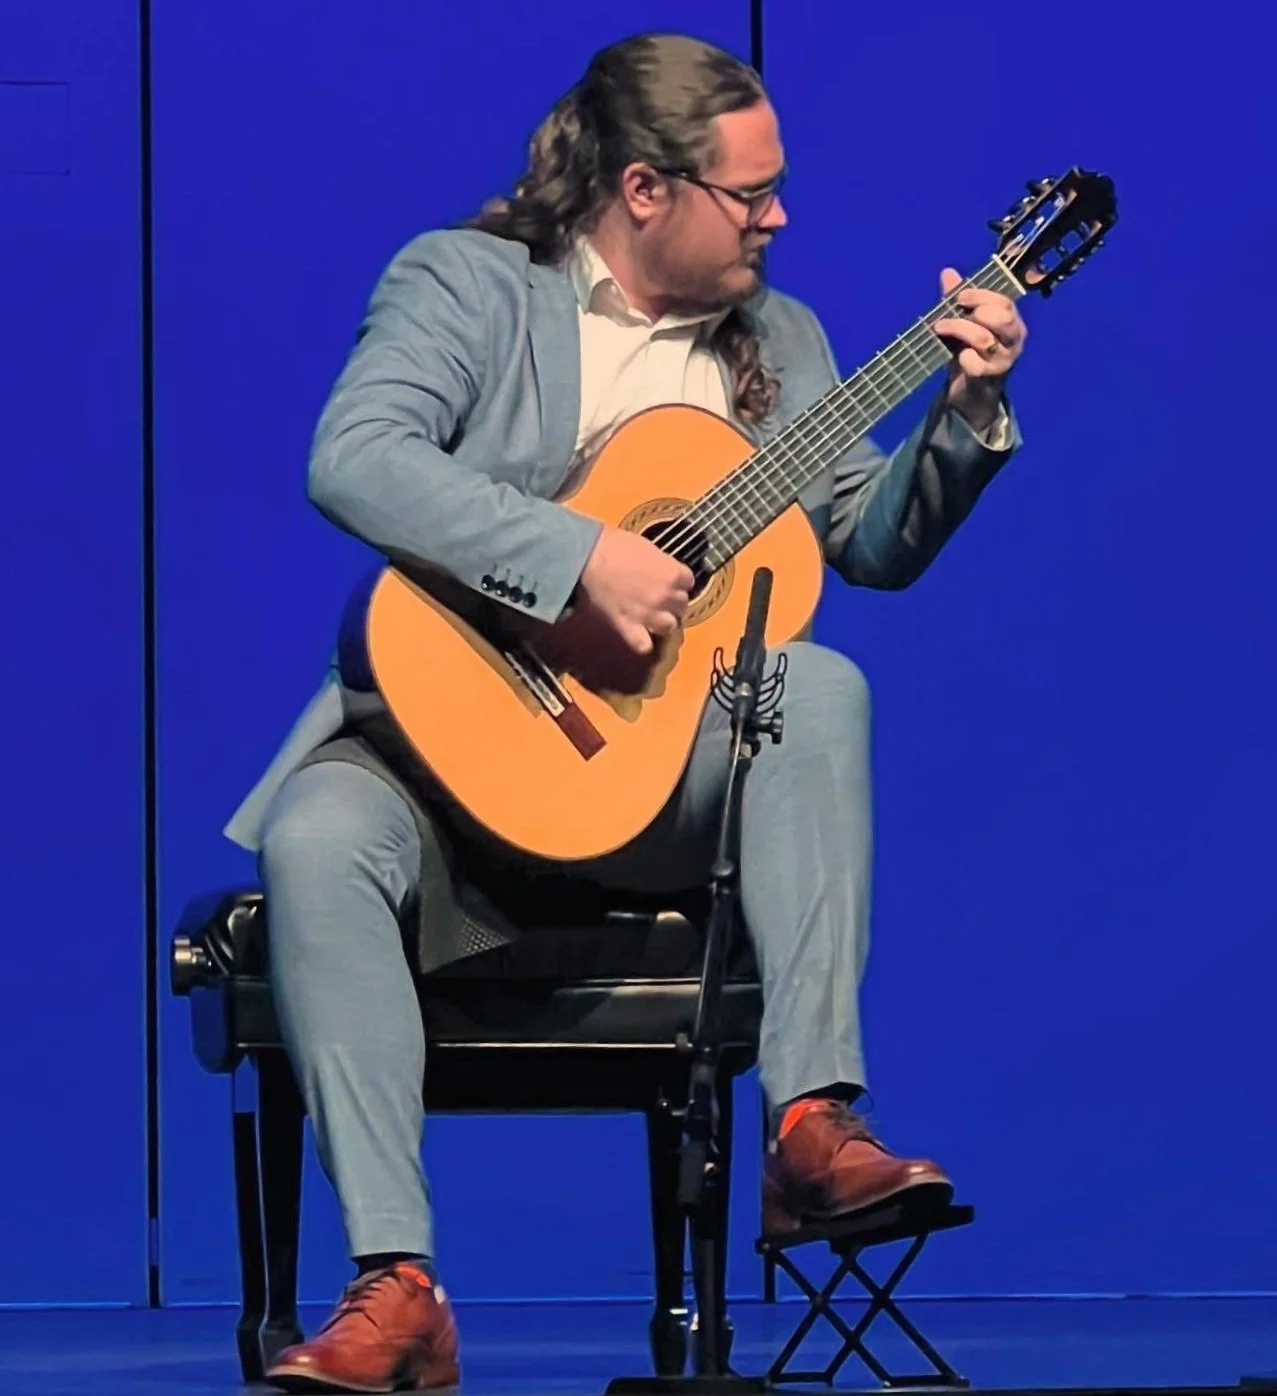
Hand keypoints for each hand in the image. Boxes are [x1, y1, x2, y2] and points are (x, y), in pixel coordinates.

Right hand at [577, 526, 694, 655]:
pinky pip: (643, 645)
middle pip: (682, 604)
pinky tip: (640, 635)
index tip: (670, 579)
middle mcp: (666, 597)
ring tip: (654, 616)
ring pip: (670, 626)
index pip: (688, 581)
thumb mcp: (647, 547)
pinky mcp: (628, 626)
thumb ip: (661, 563)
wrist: (588, 558)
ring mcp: (648, 614)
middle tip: (660, 596)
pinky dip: (643, 642)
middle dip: (673, 601)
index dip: (678, 580)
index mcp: (673, 574)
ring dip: (664, 621)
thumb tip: (662, 569)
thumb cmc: (615, 546)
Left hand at [933, 267, 1026, 430]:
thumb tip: (947, 273)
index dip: (982, 296)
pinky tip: (957, 356)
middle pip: (1002, 319)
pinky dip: (964, 358)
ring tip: (940, 328)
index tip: (960, 296)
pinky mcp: (990, 378)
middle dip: (976, 312)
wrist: (972, 391)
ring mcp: (1003, 360)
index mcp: (1012, 322)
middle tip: (953, 313)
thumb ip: (958, 300)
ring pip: (984, 339)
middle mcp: (1013, 340)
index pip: (1005, 303)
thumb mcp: (965, 323)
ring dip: (960, 330)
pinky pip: (976, 365)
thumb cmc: (971, 351)